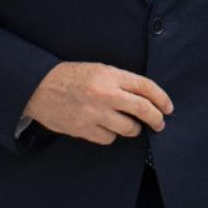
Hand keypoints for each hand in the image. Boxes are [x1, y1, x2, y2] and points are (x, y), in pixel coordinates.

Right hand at [22, 62, 172, 144]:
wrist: (38, 87)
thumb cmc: (71, 77)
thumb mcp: (99, 70)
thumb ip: (122, 82)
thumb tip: (146, 98)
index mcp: (110, 75)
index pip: (146, 87)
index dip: (162, 99)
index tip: (168, 107)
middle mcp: (105, 94)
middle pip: (143, 110)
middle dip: (156, 119)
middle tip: (159, 123)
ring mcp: (95, 113)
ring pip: (129, 129)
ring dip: (133, 128)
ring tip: (129, 124)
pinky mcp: (84, 129)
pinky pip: (109, 138)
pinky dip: (111, 135)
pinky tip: (107, 128)